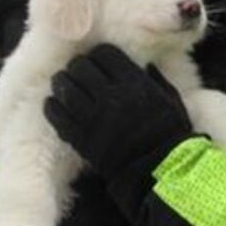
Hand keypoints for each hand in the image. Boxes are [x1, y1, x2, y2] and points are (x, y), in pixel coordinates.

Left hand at [44, 44, 192, 219]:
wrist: (157, 171)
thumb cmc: (170, 135)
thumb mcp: (172, 100)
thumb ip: (156, 80)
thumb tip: (145, 66)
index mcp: (135, 84)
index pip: (104, 54)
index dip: (100, 54)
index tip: (99, 60)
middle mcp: (111, 96)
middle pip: (81, 67)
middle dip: (78, 66)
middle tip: (79, 72)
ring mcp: (93, 117)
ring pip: (65, 87)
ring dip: (62, 83)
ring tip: (64, 84)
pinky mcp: (80, 137)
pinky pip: (57, 114)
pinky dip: (52, 106)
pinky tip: (55, 104)